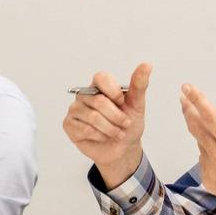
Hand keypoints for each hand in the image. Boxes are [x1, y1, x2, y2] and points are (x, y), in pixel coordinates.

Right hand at [62, 65, 151, 188]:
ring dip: (111, 129)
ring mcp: (75, 109)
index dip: (114, 92)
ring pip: (93, 117)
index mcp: (99, 86)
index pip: (101, 78)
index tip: (122, 103)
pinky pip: (85, 130)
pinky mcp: (69, 124)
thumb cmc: (127, 125)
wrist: (123, 149)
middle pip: (99, 101)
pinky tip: (102, 137)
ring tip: (116, 133)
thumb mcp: (137, 105)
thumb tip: (147, 65)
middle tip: (125, 124)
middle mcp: (84, 95)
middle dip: (117, 117)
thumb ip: (139, 85)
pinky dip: (100, 136)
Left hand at [178, 85, 215, 214]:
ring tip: (215, 130)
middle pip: (197, 129)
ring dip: (203, 133)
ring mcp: (212, 172)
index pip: (211, 118)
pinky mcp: (209, 182)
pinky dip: (208, 152)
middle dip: (188, 110)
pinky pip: (204, 160)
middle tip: (183, 96)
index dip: (197, 101)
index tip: (187, 88)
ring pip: (201, 144)